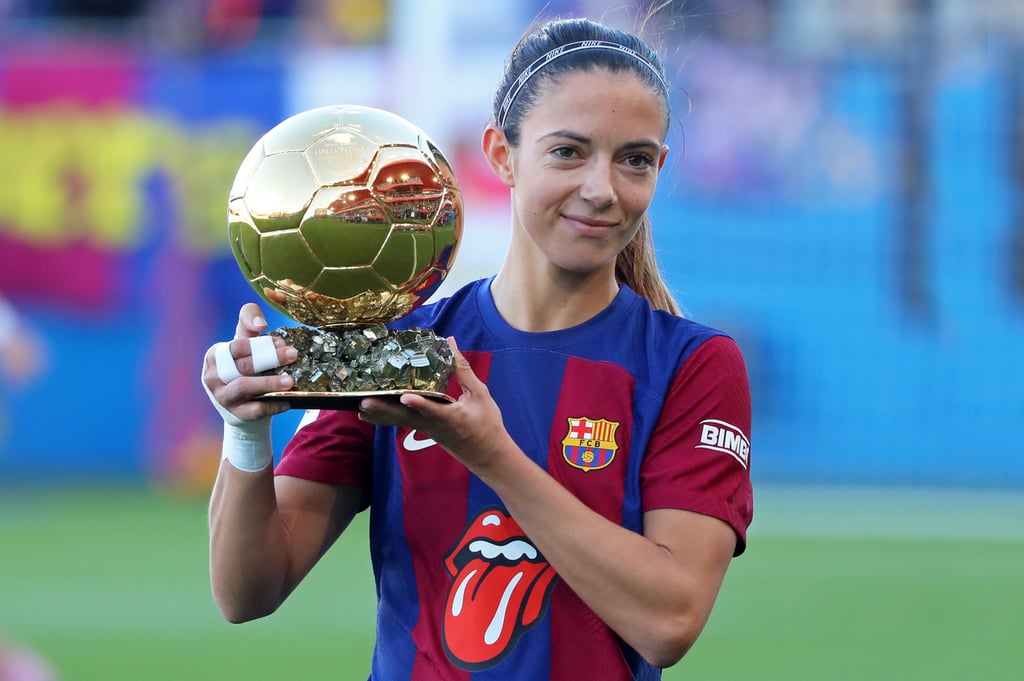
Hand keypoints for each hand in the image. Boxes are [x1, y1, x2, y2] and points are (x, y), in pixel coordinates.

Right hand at [201, 303, 296, 423]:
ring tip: (291, 380)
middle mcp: (214, 376)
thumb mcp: (244, 343)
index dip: (260, 343)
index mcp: (215, 356)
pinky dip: (273, 404)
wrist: (242, 404)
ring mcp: (223, 397)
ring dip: (270, 382)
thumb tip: (261, 323)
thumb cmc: (245, 367)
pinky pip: (255, 409)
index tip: (281, 342)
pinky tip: (288, 399)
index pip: (236, 346)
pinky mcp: (235, 414)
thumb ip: (249, 324)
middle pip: (242, 366)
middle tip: (293, 354)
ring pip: (245, 387)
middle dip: (270, 359)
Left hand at [356, 337, 515, 470]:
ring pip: (401, 422)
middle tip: (364, 403)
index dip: (419, 404)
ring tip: (360, 408)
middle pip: (407, 417)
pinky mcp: (424, 431)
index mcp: (452, 417)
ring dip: (380, 415)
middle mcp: (435, 425)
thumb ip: (463, 370)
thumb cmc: (487, 424)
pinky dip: (385, 418)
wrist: (488, 456)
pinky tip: (368, 414)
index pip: (433, 410)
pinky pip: (402, 423)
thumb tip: (450, 342)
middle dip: (385, 410)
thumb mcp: (480, 395)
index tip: (405, 398)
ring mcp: (427, 430)